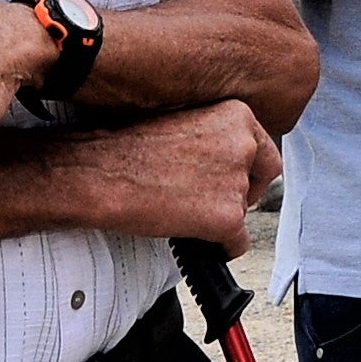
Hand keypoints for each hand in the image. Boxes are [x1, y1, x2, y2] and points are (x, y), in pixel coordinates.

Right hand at [72, 100, 280, 249]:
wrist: (96, 173)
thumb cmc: (124, 148)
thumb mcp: (183, 123)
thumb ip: (215, 139)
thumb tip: (230, 164)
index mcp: (236, 114)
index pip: (264, 150)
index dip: (245, 170)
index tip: (228, 179)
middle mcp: (243, 144)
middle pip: (261, 180)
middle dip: (240, 194)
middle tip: (206, 198)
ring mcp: (236, 181)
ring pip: (244, 213)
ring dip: (218, 217)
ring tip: (180, 209)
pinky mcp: (227, 217)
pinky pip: (236, 244)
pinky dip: (217, 248)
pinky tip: (189, 234)